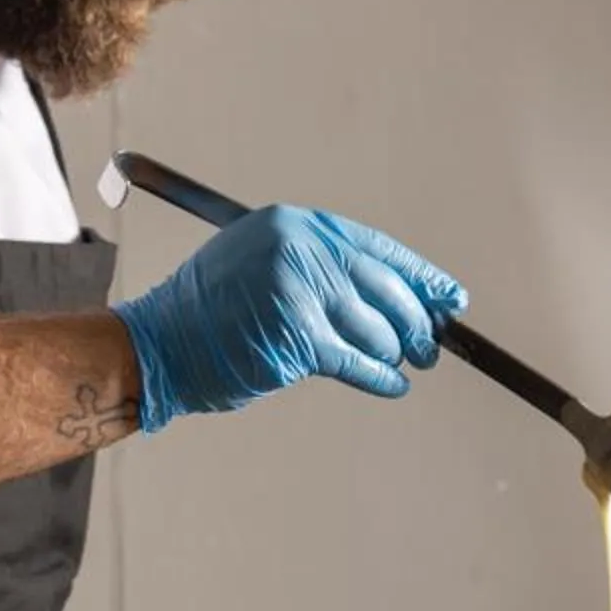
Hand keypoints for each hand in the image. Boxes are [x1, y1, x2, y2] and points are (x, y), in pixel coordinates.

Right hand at [115, 205, 466, 431]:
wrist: (160, 344)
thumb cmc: (212, 312)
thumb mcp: (263, 263)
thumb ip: (320, 268)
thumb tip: (394, 296)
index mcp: (296, 225)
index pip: (377, 249)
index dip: (420, 276)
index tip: (450, 297)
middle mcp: (300, 250)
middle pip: (385, 287)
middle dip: (415, 322)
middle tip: (429, 347)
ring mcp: (300, 293)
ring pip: (375, 328)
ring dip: (393, 352)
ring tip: (401, 364)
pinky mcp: (298, 338)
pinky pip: (357, 362)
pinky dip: (380, 378)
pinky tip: (392, 386)